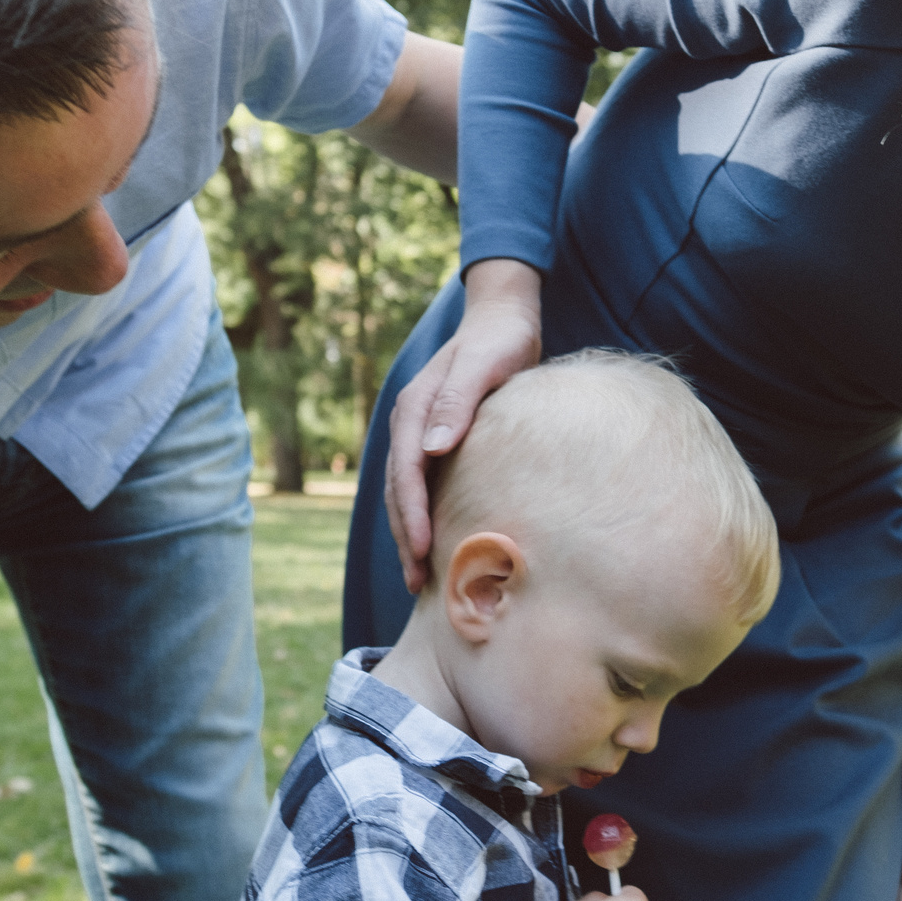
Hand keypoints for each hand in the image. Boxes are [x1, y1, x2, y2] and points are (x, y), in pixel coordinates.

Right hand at [385, 259, 541, 587]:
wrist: (503, 319)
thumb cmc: (499, 340)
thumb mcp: (483, 364)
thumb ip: (457, 402)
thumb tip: (431, 450)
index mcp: (415, 408)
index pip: (406, 470)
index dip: (411, 511)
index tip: (423, 548)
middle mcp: (410, 422)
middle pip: (398, 488)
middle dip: (405, 535)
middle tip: (417, 581)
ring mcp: (420, 431)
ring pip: (404, 491)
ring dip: (409, 532)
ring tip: (420, 576)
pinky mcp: (437, 439)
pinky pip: (421, 484)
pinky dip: (422, 515)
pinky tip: (436, 542)